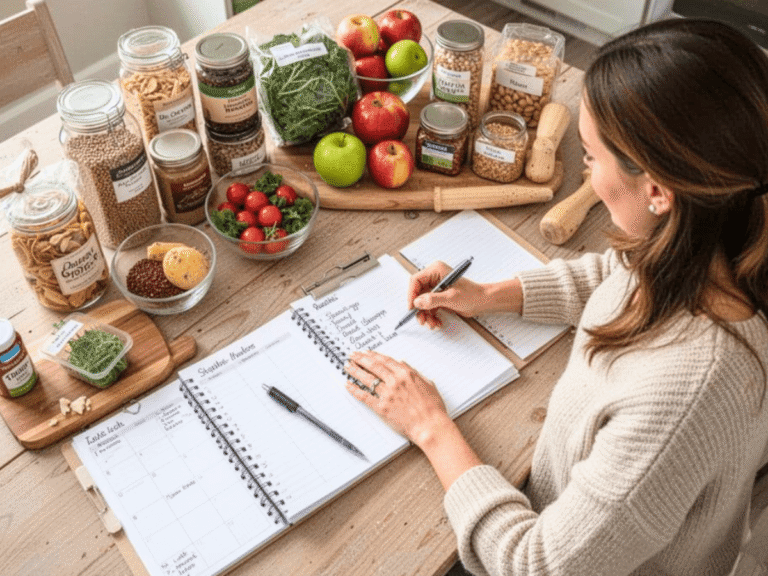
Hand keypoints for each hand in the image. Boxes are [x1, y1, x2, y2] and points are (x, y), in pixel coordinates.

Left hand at [345, 349, 483, 490]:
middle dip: (361, 359)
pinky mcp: (382, 408)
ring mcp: (387, 394)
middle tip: (352, 355)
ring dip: (355, 371)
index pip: (386, 361)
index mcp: (406, 374)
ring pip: (367, 379)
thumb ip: (414, 373)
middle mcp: (395, 381)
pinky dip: (355, 390)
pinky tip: (348, 385)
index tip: (366, 352)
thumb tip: (403, 364)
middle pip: (374, 366)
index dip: (374, 355)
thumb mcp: (427, 384)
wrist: (430, 426)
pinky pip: (365, 396)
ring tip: (347, 366)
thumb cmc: (433, 408)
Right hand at [407, 261, 490, 328]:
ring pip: (422, 302)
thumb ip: (433, 300)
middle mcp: (434, 277)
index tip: (412, 307)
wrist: (483, 302)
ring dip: (425, 315)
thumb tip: (417, 302)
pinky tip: (436, 322)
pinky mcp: (439, 296)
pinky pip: (429, 307)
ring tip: (432, 323)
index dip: (412, 295)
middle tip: (421, 320)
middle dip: (419, 308)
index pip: (416, 281)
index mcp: (436, 271)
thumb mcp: (451, 298)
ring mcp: (436, 288)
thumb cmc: (472, 295)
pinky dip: (431, 316)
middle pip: (418, 293)